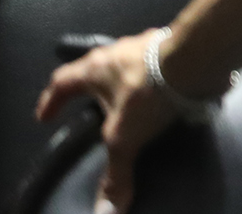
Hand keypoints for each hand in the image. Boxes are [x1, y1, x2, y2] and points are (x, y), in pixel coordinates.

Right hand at [36, 29, 194, 213]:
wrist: (197, 56)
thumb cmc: (147, 93)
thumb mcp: (125, 137)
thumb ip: (115, 173)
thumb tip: (106, 211)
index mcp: (94, 69)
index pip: (61, 83)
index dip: (50, 101)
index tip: (44, 117)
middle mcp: (116, 51)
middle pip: (92, 69)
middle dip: (86, 88)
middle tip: (84, 105)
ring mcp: (145, 45)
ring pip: (124, 63)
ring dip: (121, 81)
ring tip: (124, 100)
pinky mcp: (172, 45)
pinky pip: (153, 63)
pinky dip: (151, 78)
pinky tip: (160, 90)